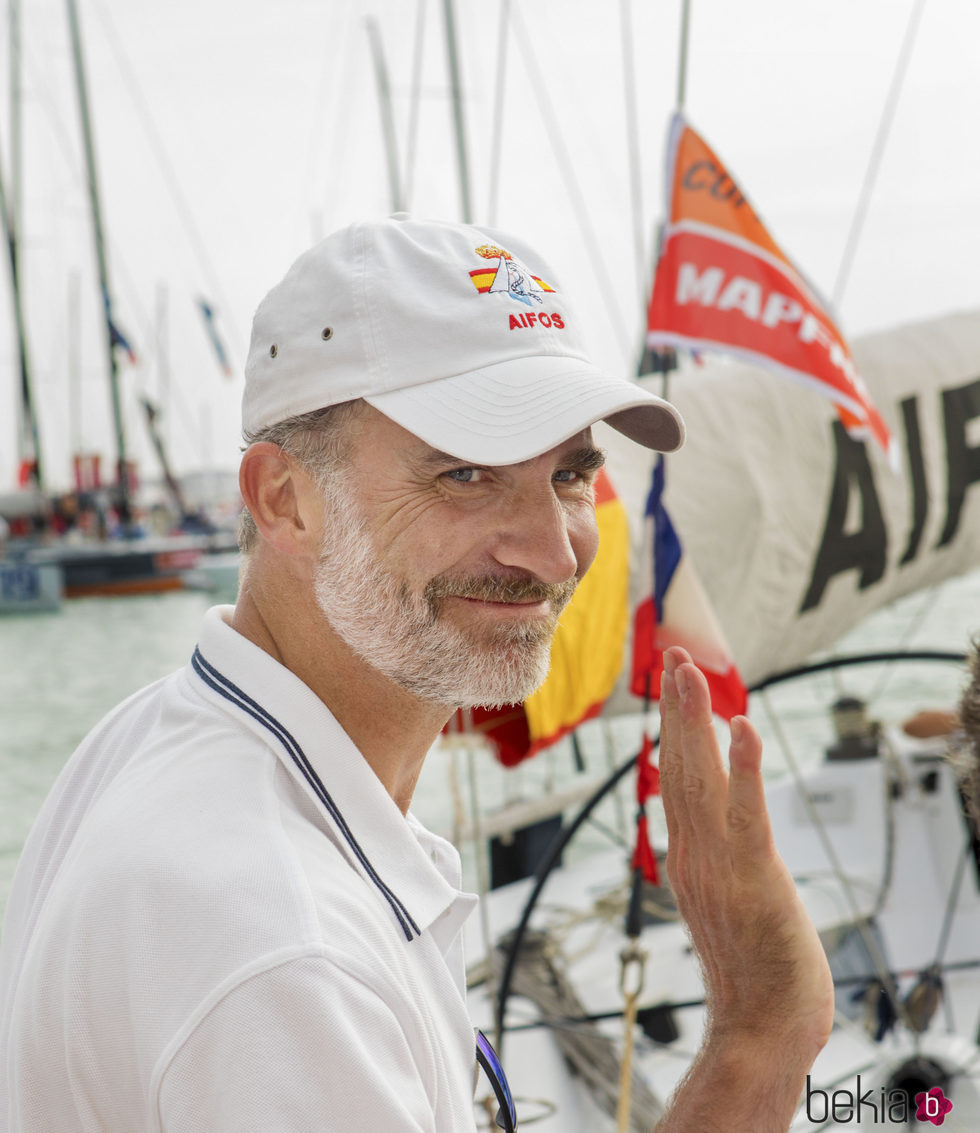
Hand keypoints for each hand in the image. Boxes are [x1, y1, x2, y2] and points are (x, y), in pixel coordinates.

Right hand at [658, 647, 833, 1066]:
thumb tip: (699, 837)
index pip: (676, 776)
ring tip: (689, 671)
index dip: (675, 727)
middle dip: (675, 706)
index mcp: (687, 854)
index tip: (672, 683)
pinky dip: (743, 767)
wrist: (760, 1030)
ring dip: (695, 721)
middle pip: (679, 765)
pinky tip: (741, 727)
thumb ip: (709, 861)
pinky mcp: (753, 877)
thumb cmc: (753, 971)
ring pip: (701, 778)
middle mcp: (693, 850)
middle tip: (671, 656)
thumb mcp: (722, 903)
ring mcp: (718, 863)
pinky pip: (746, 813)